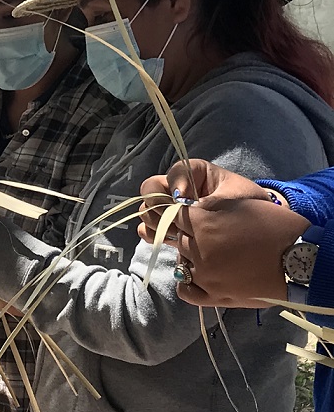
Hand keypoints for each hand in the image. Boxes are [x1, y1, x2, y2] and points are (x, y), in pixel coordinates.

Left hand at [138, 160, 309, 306]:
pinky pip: (185, 289)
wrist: (300, 260)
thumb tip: (183, 208)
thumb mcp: (237, 204)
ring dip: (191, 256)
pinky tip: (201, 275)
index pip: (172, 215)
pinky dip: (189, 282)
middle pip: (177, 239)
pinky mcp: (214, 295)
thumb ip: (206, 206)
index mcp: (201, 221)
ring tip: (213, 254)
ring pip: (181, 261)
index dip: (182, 215)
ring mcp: (204, 274)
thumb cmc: (274, 226)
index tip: (192, 217)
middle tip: (210, 236)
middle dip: (189, 235)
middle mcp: (198, 248)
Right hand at [139, 159, 282, 240]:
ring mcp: (172, 211)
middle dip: (159, 204)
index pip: (176, 171)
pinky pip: (148, 230)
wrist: (264, 235)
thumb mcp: (236, 196)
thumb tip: (179, 203)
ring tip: (178, 233)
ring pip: (147, 210)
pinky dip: (154, 235)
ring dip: (157, 222)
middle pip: (151, 189)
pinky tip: (170, 241)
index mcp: (196, 174)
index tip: (184, 199)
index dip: (176, 183)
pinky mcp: (171, 230)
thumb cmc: (253, 207)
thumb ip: (208, 198)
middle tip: (177, 219)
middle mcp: (179, 190)